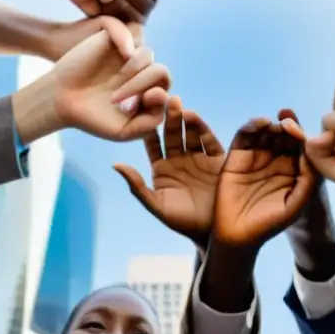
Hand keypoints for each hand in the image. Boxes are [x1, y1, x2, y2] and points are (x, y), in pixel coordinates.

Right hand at [50, 20, 170, 140]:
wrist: (61, 102)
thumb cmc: (93, 118)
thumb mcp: (124, 130)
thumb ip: (151, 122)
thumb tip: (165, 96)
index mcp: (147, 90)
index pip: (165, 87)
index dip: (154, 99)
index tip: (129, 110)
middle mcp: (140, 70)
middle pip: (160, 71)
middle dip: (142, 86)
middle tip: (117, 101)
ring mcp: (127, 53)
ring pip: (147, 54)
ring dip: (135, 71)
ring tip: (113, 88)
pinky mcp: (112, 37)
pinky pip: (131, 30)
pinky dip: (129, 40)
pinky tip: (124, 55)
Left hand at [113, 96, 224, 248]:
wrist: (213, 233)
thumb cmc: (182, 223)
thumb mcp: (157, 206)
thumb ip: (137, 186)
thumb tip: (116, 164)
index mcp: (162, 169)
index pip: (153, 144)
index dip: (148, 130)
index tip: (141, 114)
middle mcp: (180, 159)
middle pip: (173, 134)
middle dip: (168, 118)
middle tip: (163, 100)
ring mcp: (199, 158)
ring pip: (190, 133)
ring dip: (185, 120)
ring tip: (179, 107)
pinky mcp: (218, 160)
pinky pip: (210, 141)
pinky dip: (203, 129)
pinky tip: (195, 118)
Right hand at [213, 117, 317, 247]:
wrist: (237, 234)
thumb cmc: (270, 223)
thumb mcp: (297, 203)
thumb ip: (310, 178)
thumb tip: (313, 149)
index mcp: (293, 169)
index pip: (301, 146)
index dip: (303, 136)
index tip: (305, 132)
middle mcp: (275, 159)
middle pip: (284, 135)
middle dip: (288, 126)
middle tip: (289, 123)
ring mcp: (256, 155)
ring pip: (266, 132)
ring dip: (273, 125)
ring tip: (276, 125)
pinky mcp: (237, 154)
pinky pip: (245, 135)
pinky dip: (252, 125)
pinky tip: (261, 124)